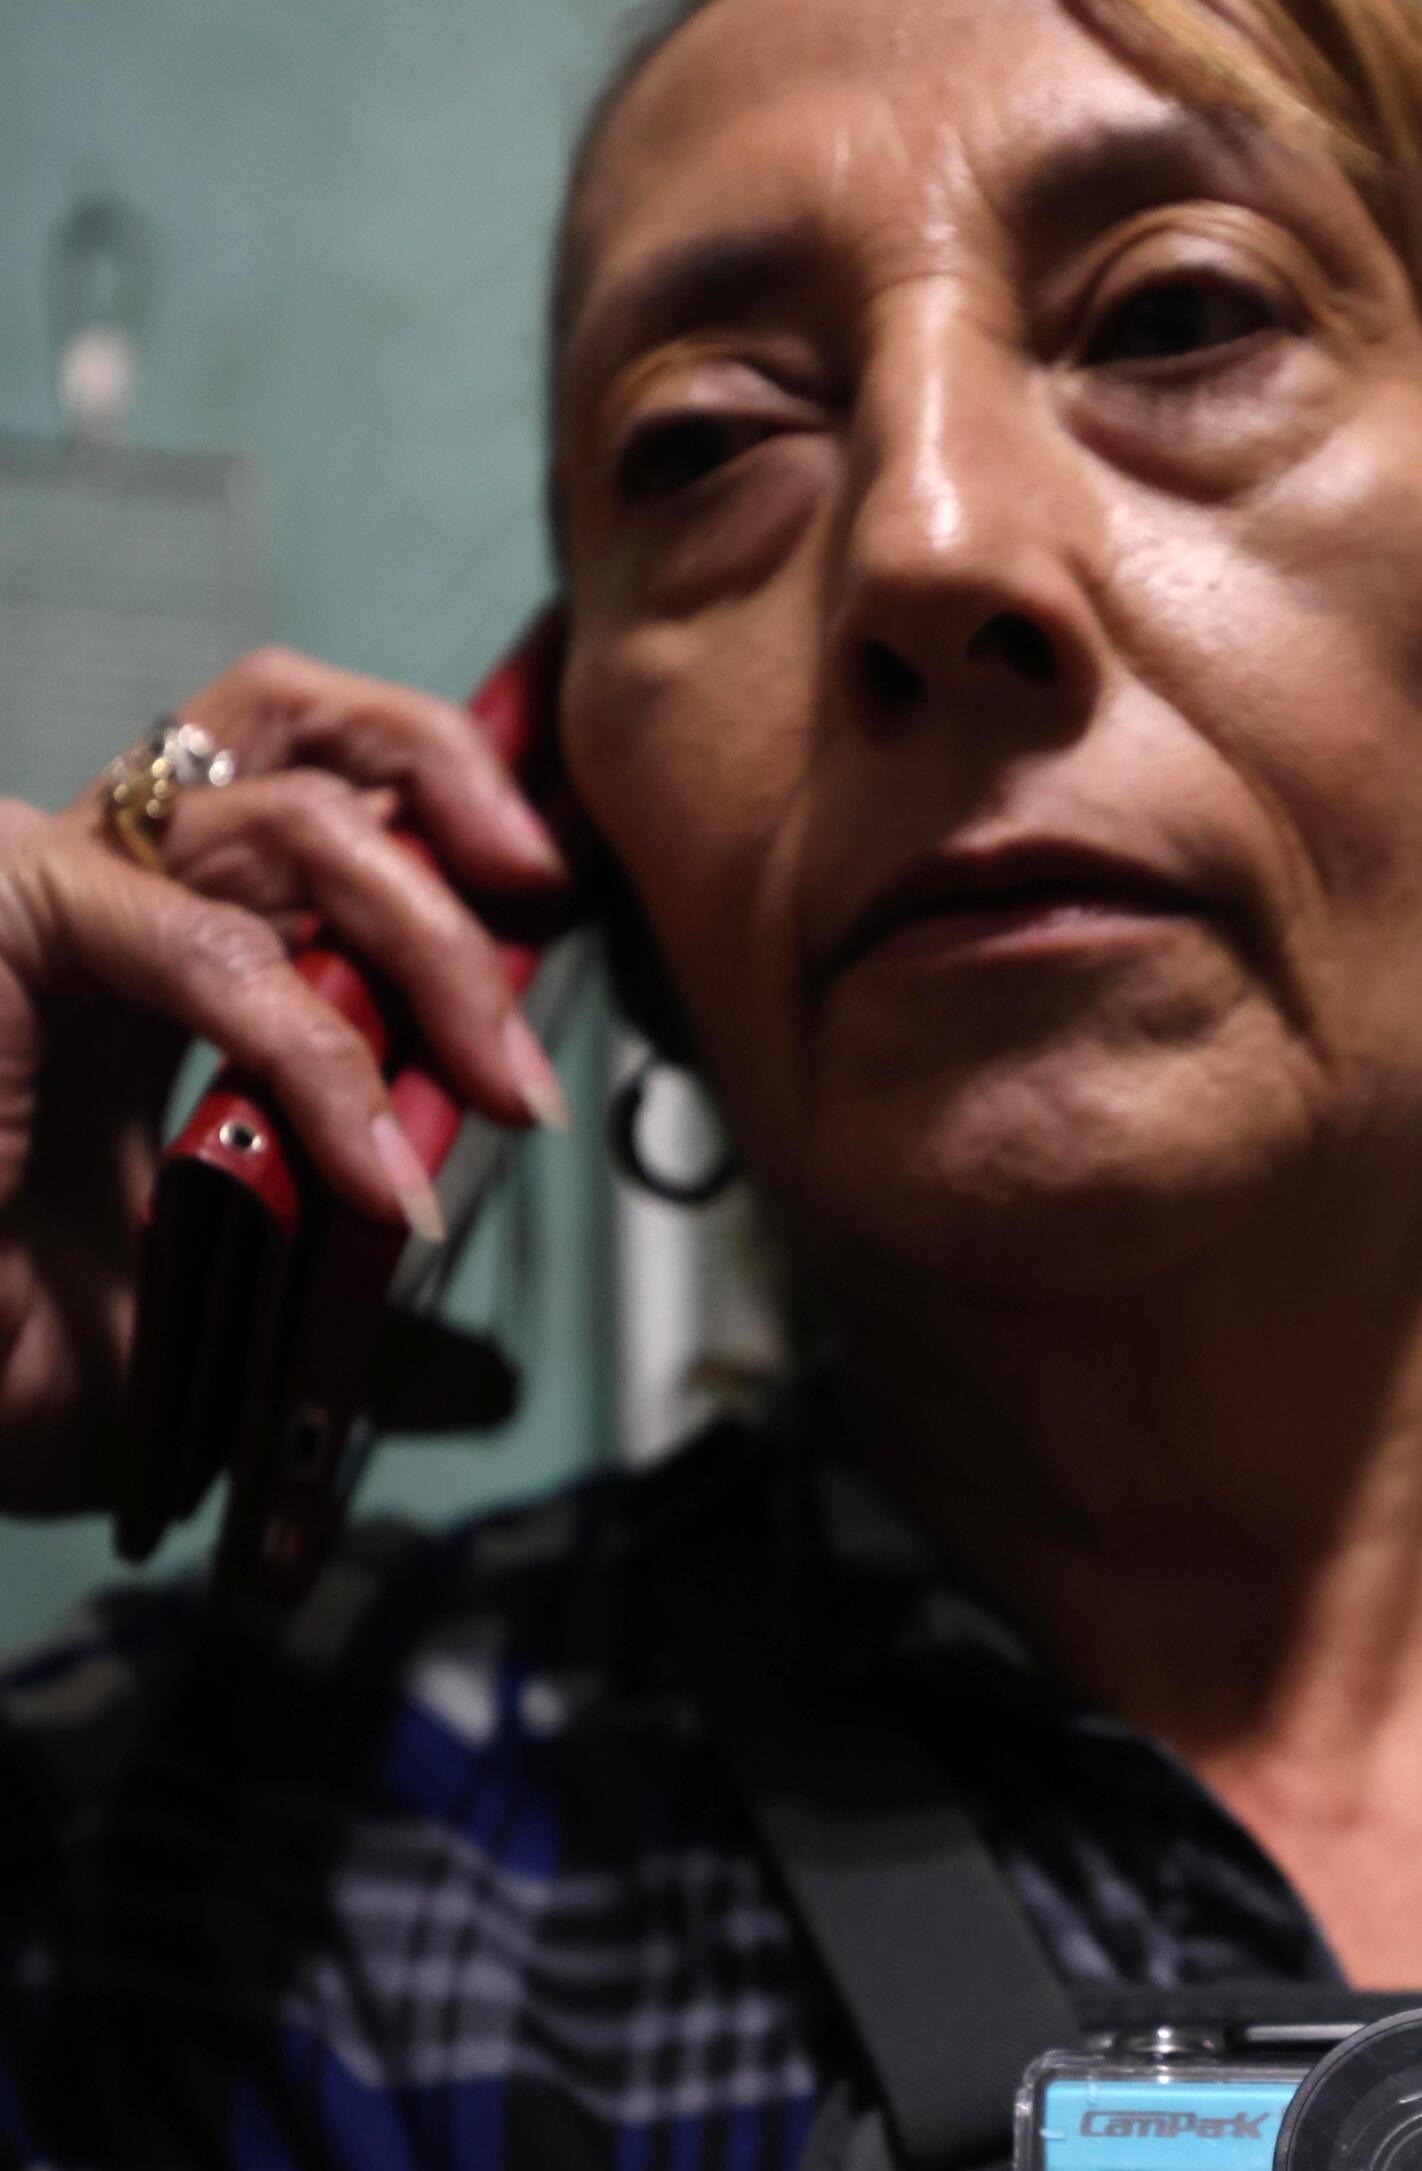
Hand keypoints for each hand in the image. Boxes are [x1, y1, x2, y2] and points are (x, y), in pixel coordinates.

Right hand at [2, 650, 570, 1517]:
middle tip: (546, 921)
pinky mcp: (5, 919)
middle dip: (460, 810)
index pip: (317, 781)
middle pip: (306, 731)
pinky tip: (382, 1175)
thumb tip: (484, 1374)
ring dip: (431, 940)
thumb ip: (341, 1278)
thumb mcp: (224, 1292)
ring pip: (289, 813)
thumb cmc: (19, 1342)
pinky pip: (210, 952)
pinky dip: (324, 1061)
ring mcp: (48, 886)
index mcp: (163, 928)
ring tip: (503, 1084)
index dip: (448, 799)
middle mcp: (108, 880)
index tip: (553, 898)